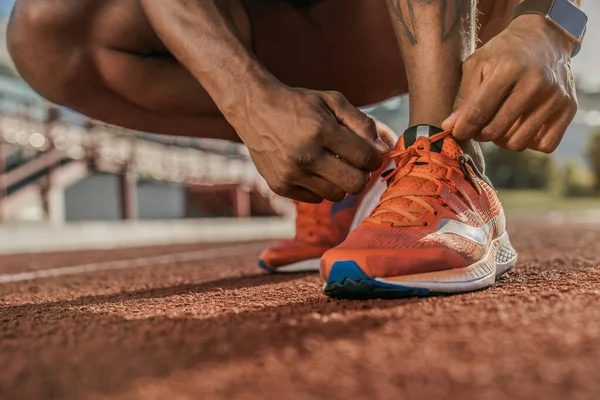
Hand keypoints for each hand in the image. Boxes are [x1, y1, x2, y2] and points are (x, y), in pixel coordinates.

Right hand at [230, 86, 389, 202]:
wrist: (254, 109)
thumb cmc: (298, 104)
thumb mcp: (332, 101)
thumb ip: (362, 124)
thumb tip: (383, 150)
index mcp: (321, 131)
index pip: (364, 159)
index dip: (374, 159)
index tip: (370, 154)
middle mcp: (305, 156)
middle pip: (354, 184)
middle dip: (361, 175)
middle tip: (354, 164)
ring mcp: (291, 174)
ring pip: (336, 195)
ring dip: (340, 182)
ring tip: (331, 164)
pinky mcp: (280, 186)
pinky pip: (315, 198)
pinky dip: (319, 187)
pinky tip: (312, 169)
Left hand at [442, 15, 577, 152]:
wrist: (545, 39)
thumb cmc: (504, 53)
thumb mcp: (477, 64)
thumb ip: (463, 97)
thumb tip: (449, 127)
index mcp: (510, 68)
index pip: (479, 111)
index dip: (463, 128)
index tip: (457, 132)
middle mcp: (536, 83)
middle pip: (497, 131)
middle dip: (481, 133)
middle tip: (479, 125)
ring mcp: (556, 97)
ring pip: (518, 143)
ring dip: (503, 139)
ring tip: (500, 123)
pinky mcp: (569, 109)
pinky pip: (544, 145)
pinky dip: (529, 141)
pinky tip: (522, 126)